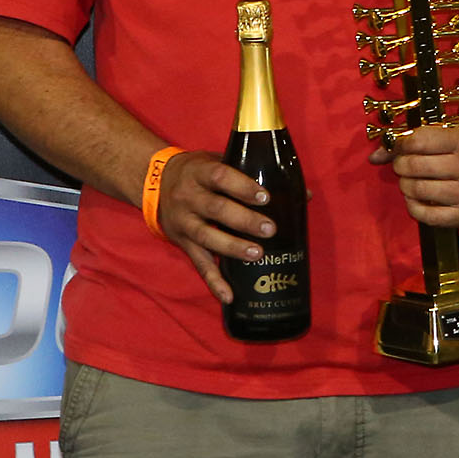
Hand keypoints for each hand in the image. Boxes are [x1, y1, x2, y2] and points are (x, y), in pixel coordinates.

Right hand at [152, 151, 277, 304]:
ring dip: (232, 247)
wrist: (154, 182)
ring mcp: (184, 222)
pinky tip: (229, 296)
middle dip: (244, 220)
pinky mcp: (182, 243)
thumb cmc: (199, 172)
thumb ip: (255, 174)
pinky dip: (214, 282)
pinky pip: (199, 264)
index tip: (265, 197)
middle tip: (270, 229)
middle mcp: (188, 197)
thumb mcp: (219, 161)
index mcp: (200, 172)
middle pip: (216, 208)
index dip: (242, 187)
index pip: (220, 176)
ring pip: (206, 237)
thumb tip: (304, 194)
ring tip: (257, 255)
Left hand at [368, 123, 458, 229]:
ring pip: (417, 190)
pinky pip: (426, 216)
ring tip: (411, 179)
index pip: (417, 142)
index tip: (399, 146)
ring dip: (405, 184)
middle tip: (404, 163)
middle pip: (414, 166)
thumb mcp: (448, 132)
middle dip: (400, 164)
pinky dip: (413, 206)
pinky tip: (417, 197)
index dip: (400, 144)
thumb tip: (374, 157)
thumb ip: (411, 141)